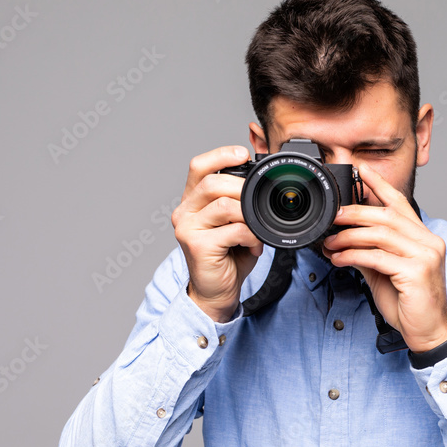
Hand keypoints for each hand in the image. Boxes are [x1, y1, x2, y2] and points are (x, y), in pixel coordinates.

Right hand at [171, 145, 262, 322]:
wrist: (216, 292)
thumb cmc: (228, 256)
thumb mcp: (234, 222)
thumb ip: (239, 201)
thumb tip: (262, 180)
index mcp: (193, 201)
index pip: (199, 166)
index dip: (220, 155)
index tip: (243, 154)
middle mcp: (185, 211)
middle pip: (212, 183)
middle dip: (242, 188)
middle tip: (259, 204)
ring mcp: (188, 228)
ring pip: (223, 205)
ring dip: (248, 215)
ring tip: (257, 230)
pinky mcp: (197, 246)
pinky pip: (232, 230)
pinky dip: (251, 236)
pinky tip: (254, 246)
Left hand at [321, 165, 446, 352]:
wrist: (428, 333)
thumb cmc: (409, 304)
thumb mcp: (385, 273)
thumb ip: (370, 253)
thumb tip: (344, 241)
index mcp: (423, 238)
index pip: (401, 204)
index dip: (380, 185)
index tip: (361, 170)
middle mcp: (428, 242)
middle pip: (387, 215)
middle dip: (356, 213)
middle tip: (333, 216)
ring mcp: (425, 256)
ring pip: (381, 234)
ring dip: (350, 236)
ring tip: (331, 242)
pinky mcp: (417, 273)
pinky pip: (378, 257)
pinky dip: (354, 256)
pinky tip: (339, 259)